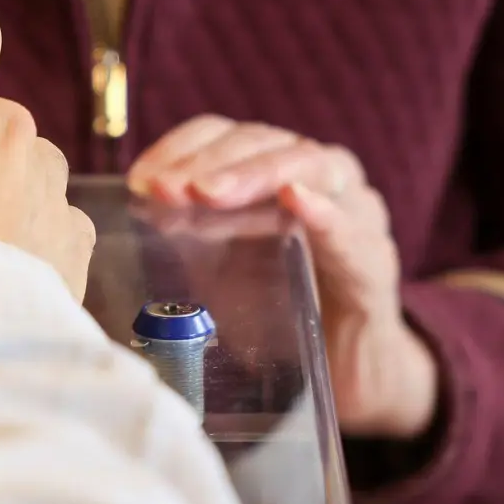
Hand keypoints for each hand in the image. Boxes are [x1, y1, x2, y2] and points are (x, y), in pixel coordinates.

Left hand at [128, 116, 436, 438]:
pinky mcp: (374, 262)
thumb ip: (186, 236)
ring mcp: (355, 212)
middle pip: (263, 141)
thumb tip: (129, 215)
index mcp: (274, 171)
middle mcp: (320, 176)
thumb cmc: (279, 306)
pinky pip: (353, 227)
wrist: (349, 367)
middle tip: (165, 188)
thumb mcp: (219, 268)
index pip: (224, 135)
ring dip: (254, 174)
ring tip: (207, 191)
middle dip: (208, 161)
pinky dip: (325, 210)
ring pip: (312, 164)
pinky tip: (295, 201)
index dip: (180, 147)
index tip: (138, 180)